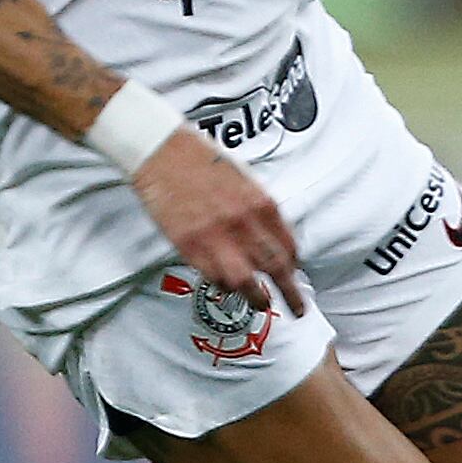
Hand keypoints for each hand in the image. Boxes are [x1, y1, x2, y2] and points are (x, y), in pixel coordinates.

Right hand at [131, 131, 309, 318]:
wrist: (163, 153)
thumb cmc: (202, 161)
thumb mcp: (244, 180)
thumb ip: (258, 210)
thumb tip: (269, 235)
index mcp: (262, 204)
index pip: (289, 245)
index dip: (294, 264)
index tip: (295, 272)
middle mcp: (244, 224)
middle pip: (275, 268)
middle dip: (290, 294)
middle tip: (298, 309)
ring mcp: (216, 238)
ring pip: (245, 282)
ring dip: (256, 297)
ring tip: (261, 304)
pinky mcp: (189, 246)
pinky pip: (214, 277)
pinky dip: (224, 285)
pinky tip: (228, 286)